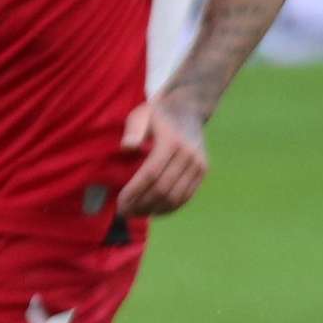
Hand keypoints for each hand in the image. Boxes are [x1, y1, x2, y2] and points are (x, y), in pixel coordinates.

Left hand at [116, 93, 208, 217]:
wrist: (187, 108)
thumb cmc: (157, 114)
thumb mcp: (141, 115)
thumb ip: (133, 129)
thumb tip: (127, 147)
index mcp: (171, 142)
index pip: (151, 175)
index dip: (135, 192)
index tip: (120, 204)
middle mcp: (189, 155)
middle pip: (163, 189)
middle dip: (142, 204)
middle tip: (124, 212)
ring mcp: (199, 164)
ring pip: (176, 197)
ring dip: (154, 210)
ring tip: (136, 214)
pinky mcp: (203, 171)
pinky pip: (187, 196)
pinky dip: (170, 208)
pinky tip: (153, 211)